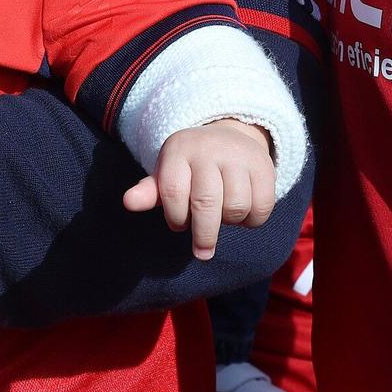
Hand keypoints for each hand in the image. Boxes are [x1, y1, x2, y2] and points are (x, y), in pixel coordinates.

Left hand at [122, 118, 275, 259]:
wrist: (229, 137)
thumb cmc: (190, 167)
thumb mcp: (168, 174)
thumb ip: (150, 192)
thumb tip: (128, 202)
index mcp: (180, 149)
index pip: (173, 193)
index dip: (175, 218)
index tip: (178, 224)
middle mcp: (209, 148)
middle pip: (206, 203)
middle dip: (203, 235)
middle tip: (202, 253)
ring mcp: (238, 155)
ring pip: (236, 207)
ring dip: (230, 223)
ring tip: (224, 216)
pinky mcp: (264, 165)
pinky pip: (262, 205)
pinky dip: (253, 219)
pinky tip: (244, 213)